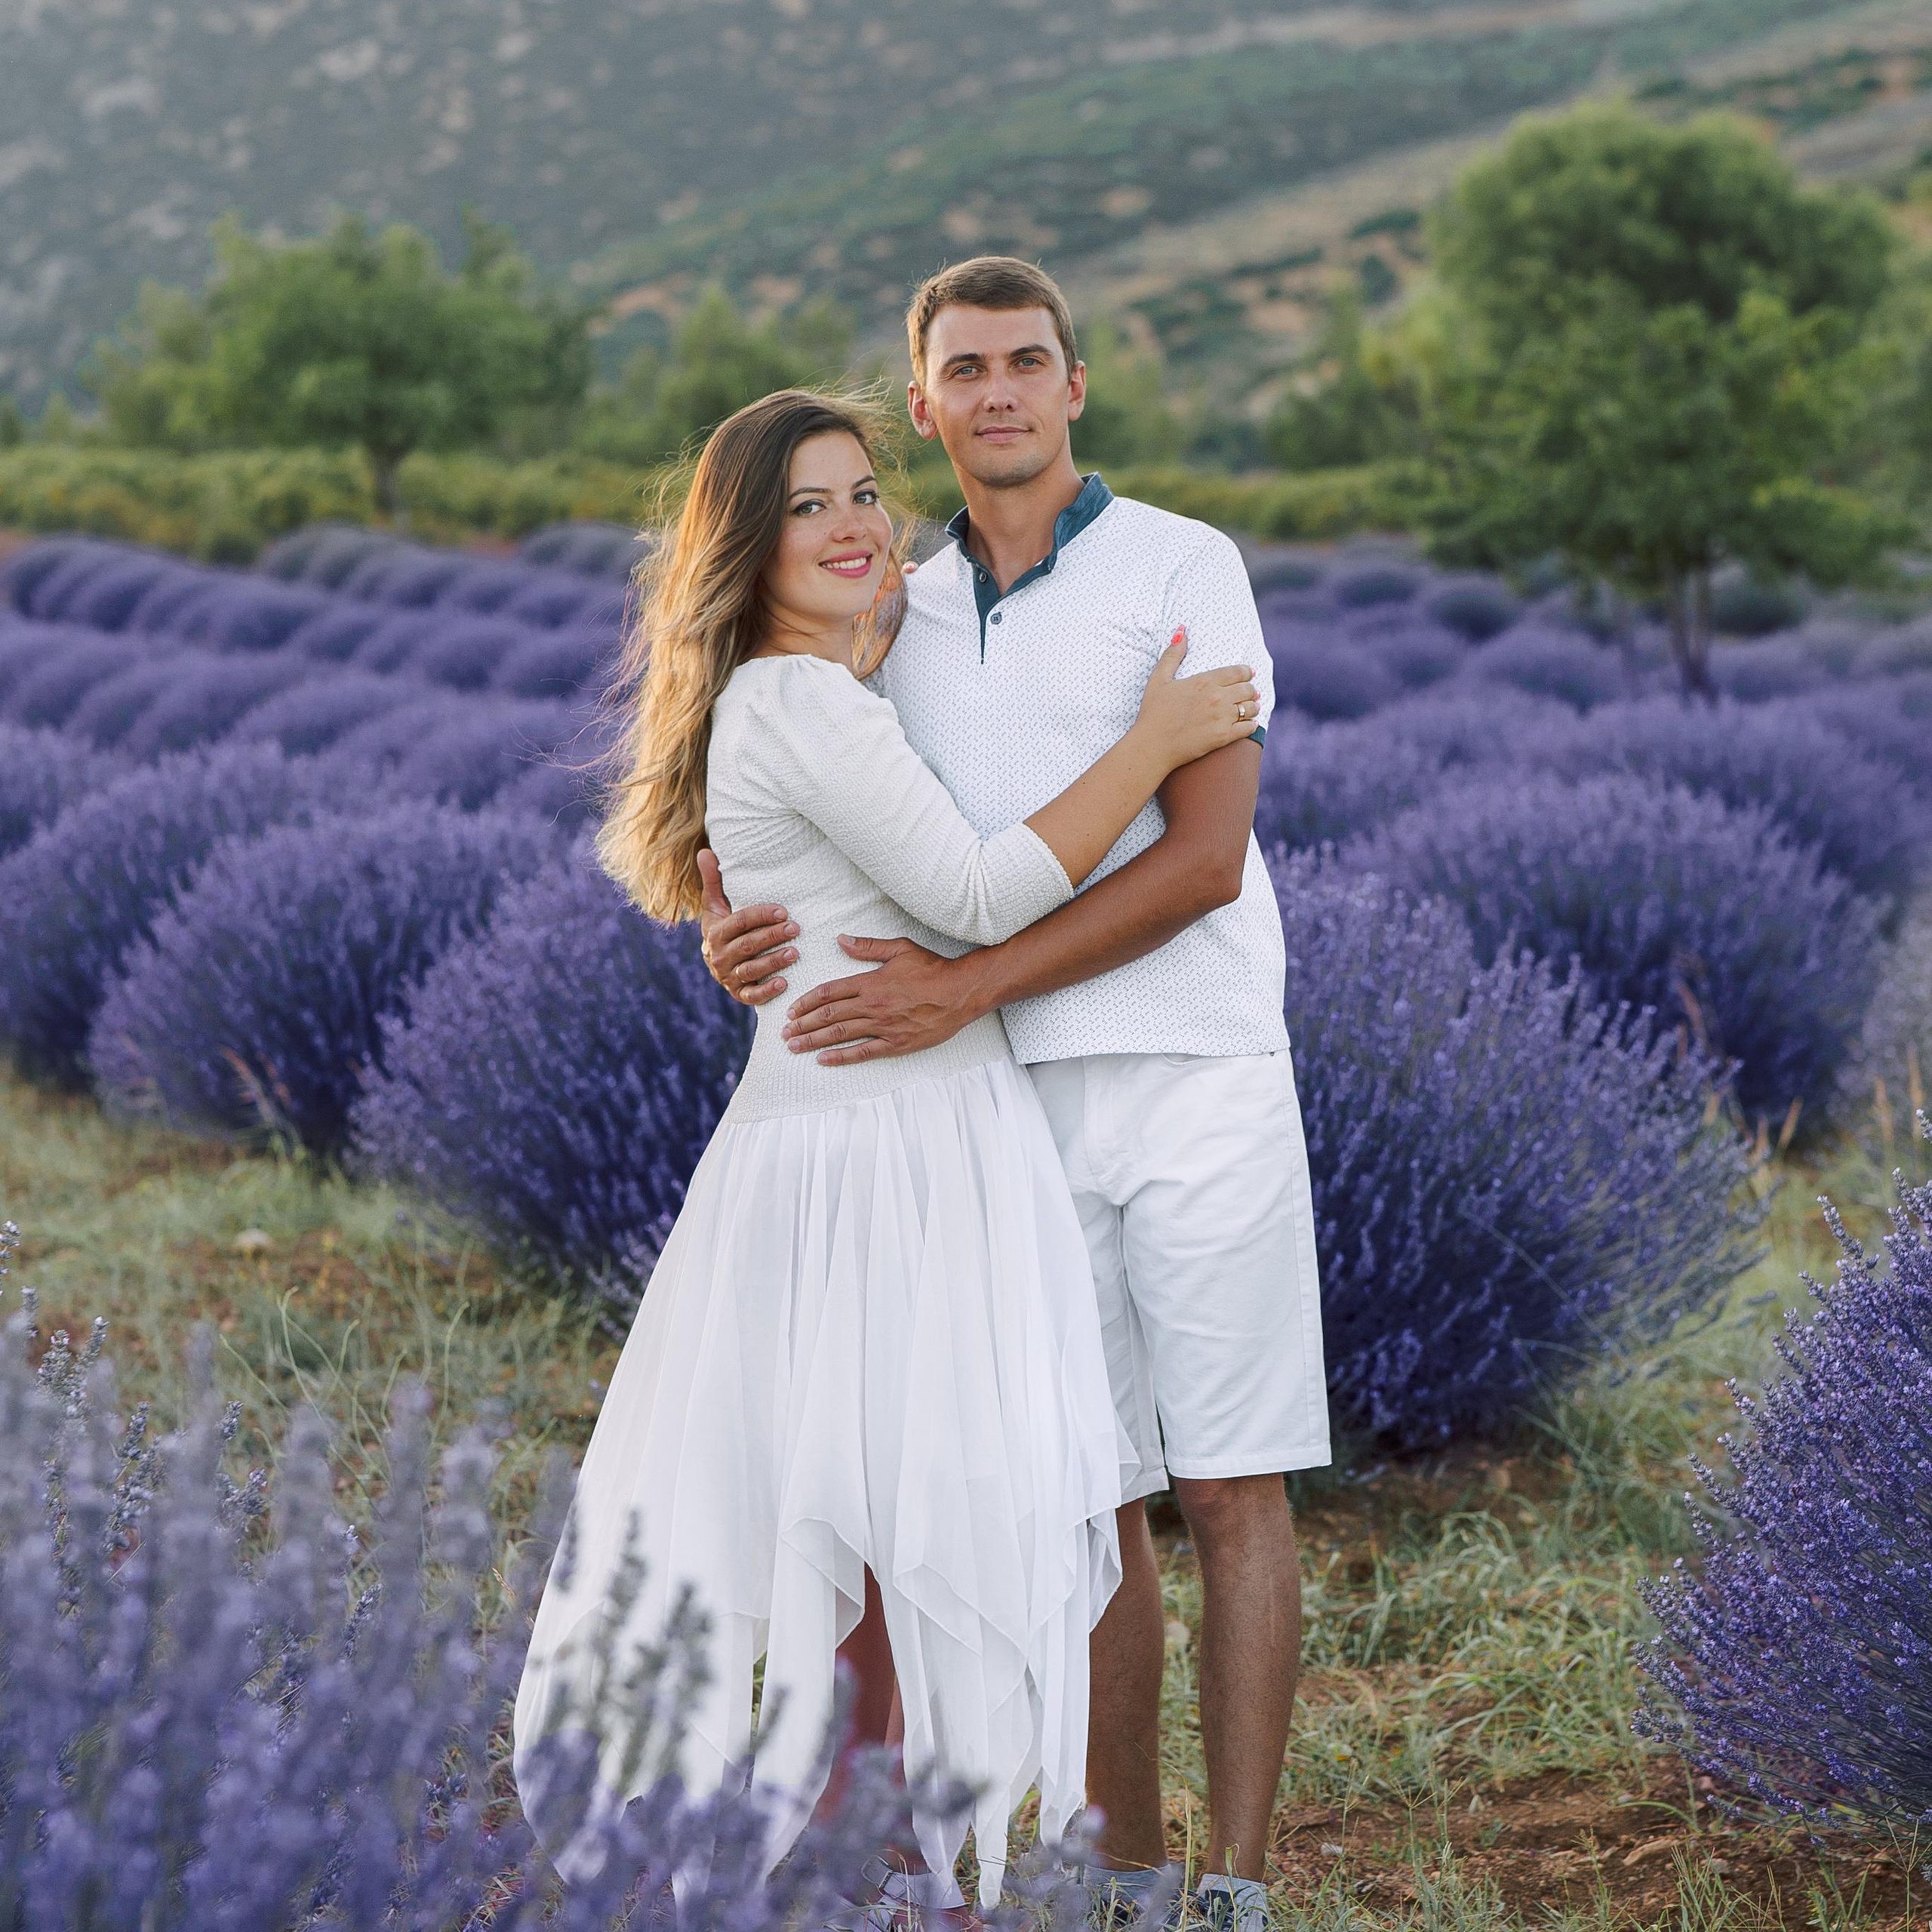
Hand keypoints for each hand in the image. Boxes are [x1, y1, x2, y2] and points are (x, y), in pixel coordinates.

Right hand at [697, 849, 797, 1007]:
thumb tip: (705, 851)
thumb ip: (713, 880)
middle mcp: (719, 956)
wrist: (715, 961)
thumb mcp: (715, 905)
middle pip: (747, 945)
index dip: (760, 916)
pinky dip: (766, 991)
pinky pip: (751, 996)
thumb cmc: (722, 927)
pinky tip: (784, 983)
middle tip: (796, 928)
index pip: (739, 922)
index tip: (783, 911)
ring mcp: (728, 977)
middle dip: (771, 936)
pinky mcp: (738, 994)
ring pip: (751, 970)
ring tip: (795, 953)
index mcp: (715, 932)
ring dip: (773, 962)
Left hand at [781, 936, 985, 1063]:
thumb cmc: (933, 968)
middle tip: (785, 1032)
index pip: (830, 992)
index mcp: (871, 982)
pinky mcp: (896, 1044)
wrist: (961, 992)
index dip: (807, 1001)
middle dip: (804, 1024)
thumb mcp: (900, 949)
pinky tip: (823, 1059)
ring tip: (794, 1046)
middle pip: (829, 1015)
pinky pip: (863, 1052)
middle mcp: (872, 1005)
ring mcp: (883, 1026)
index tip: (792, 1010)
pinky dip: (841, 1057)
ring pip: (840, 1034)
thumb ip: (868, 946)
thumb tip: (841, 940)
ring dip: (814, 1040)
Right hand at [1133, 628, 1257, 770]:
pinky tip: (1251, 723)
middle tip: (1251, 692)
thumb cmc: (1153, 712)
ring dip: (1254, 706)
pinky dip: (1252, 724)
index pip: (1237, 672)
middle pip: (1247, 689)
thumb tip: (1181, 631)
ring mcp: (1222, 718)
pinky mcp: (1223, 737)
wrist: (1152, 746)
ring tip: (1252, 707)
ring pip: (1251, 708)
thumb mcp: (1158, 679)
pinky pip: (1248, 728)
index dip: (1247, 672)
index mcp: (1204, 681)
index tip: (1249, 673)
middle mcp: (1217, 697)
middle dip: (1251, 689)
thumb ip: (1172, 654)